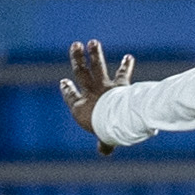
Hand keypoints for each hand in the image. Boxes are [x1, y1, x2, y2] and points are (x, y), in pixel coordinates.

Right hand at [60, 39, 132, 155]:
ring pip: (97, 67)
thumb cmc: (105, 131)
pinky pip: (123, 74)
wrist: (116, 120)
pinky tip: (129, 57)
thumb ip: (105, 144)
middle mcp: (91, 94)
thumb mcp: (105, 139)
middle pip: (81, 74)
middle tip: (75, 46)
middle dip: (78, 60)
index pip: (71, 97)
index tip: (64, 82)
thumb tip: (104, 152)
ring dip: (95, 54)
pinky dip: (126, 66)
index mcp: (81, 108)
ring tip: (93, 42)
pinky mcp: (120, 86)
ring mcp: (105, 87)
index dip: (68, 91)